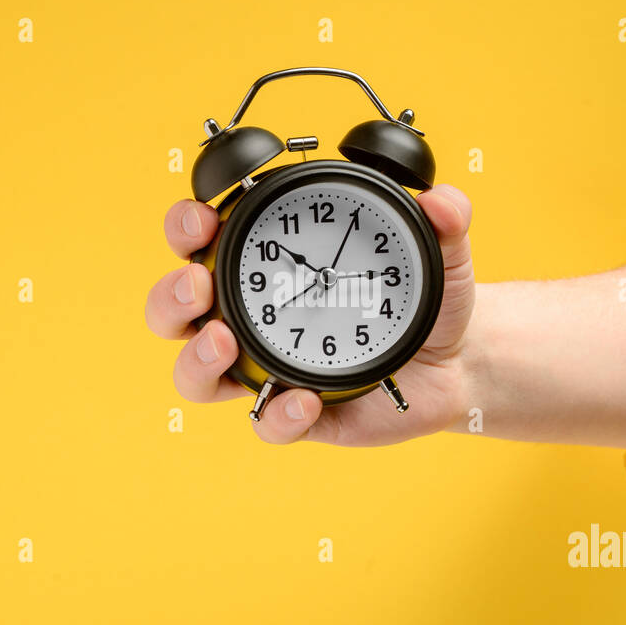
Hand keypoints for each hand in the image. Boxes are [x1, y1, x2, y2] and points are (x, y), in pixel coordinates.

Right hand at [145, 185, 475, 445]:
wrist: (455, 360)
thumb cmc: (420, 297)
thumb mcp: (438, 252)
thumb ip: (444, 220)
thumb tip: (444, 201)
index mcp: (266, 265)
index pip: (199, 240)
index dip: (185, 226)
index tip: (202, 218)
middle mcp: (251, 318)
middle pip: (175, 310)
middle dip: (169, 295)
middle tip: (196, 283)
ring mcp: (266, 370)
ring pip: (196, 376)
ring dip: (195, 359)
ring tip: (220, 343)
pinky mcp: (296, 415)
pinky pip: (267, 423)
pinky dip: (277, 414)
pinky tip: (302, 399)